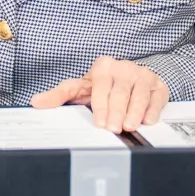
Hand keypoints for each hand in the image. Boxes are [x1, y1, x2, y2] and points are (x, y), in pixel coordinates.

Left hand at [31, 55, 168, 133]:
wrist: (130, 78)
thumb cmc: (101, 86)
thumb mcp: (79, 88)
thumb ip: (58, 95)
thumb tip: (36, 102)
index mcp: (103, 66)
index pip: (101, 87)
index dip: (100, 106)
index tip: (100, 123)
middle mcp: (124, 68)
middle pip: (120, 93)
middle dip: (117, 112)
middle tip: (114, 129)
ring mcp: (142, 75)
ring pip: (139, 94)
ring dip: (135, 111)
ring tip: (130, 126)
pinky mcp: (158, 86)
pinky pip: (156, 98)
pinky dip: (153, 109)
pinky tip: (148, 120)